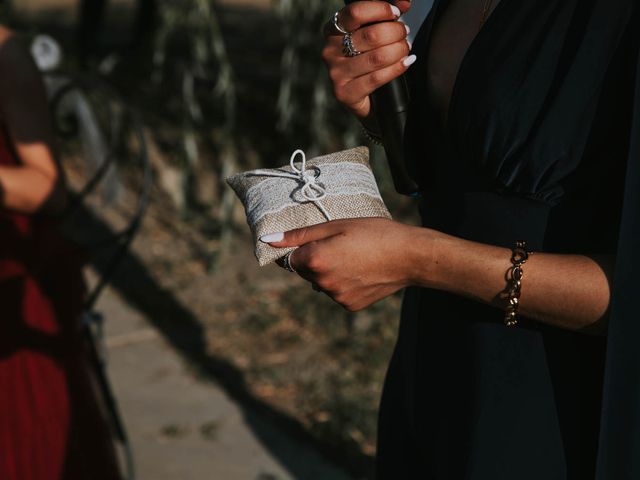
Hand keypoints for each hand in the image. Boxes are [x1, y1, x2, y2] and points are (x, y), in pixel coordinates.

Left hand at [262, 218, 428, 311]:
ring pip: (321, 283)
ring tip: (355, 258)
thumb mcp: (336, 225)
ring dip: (329, 272)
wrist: (410, 257)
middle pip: (305, 272)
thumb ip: (300, 235)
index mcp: (315, 260)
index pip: (290, 258)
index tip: (320, 241)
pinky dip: (343, 284)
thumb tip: (268, 240)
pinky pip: (337, 293)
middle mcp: (322, 283)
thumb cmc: (374, 233)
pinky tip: (362, 271)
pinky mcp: (349, 306)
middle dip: (316, 260)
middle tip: (342, 246)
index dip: (303, 247)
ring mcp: (336, 297)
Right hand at [321, 1, 415, 119]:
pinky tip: (406, 62)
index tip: (396, 13)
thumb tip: (404, 3)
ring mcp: (336, 73)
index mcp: (333, 30)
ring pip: (377, 57)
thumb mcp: (370, 35)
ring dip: (399, 50)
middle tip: (404, 33)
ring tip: (405, 48)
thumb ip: (383, 17)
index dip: (380, 9)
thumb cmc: (367, 60)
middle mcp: (330, 51)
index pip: (356, 12)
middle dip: (396, 32)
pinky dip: (397, 68)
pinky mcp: (345, 93)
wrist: (362, 97)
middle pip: (371, 35)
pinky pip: (377, 78)